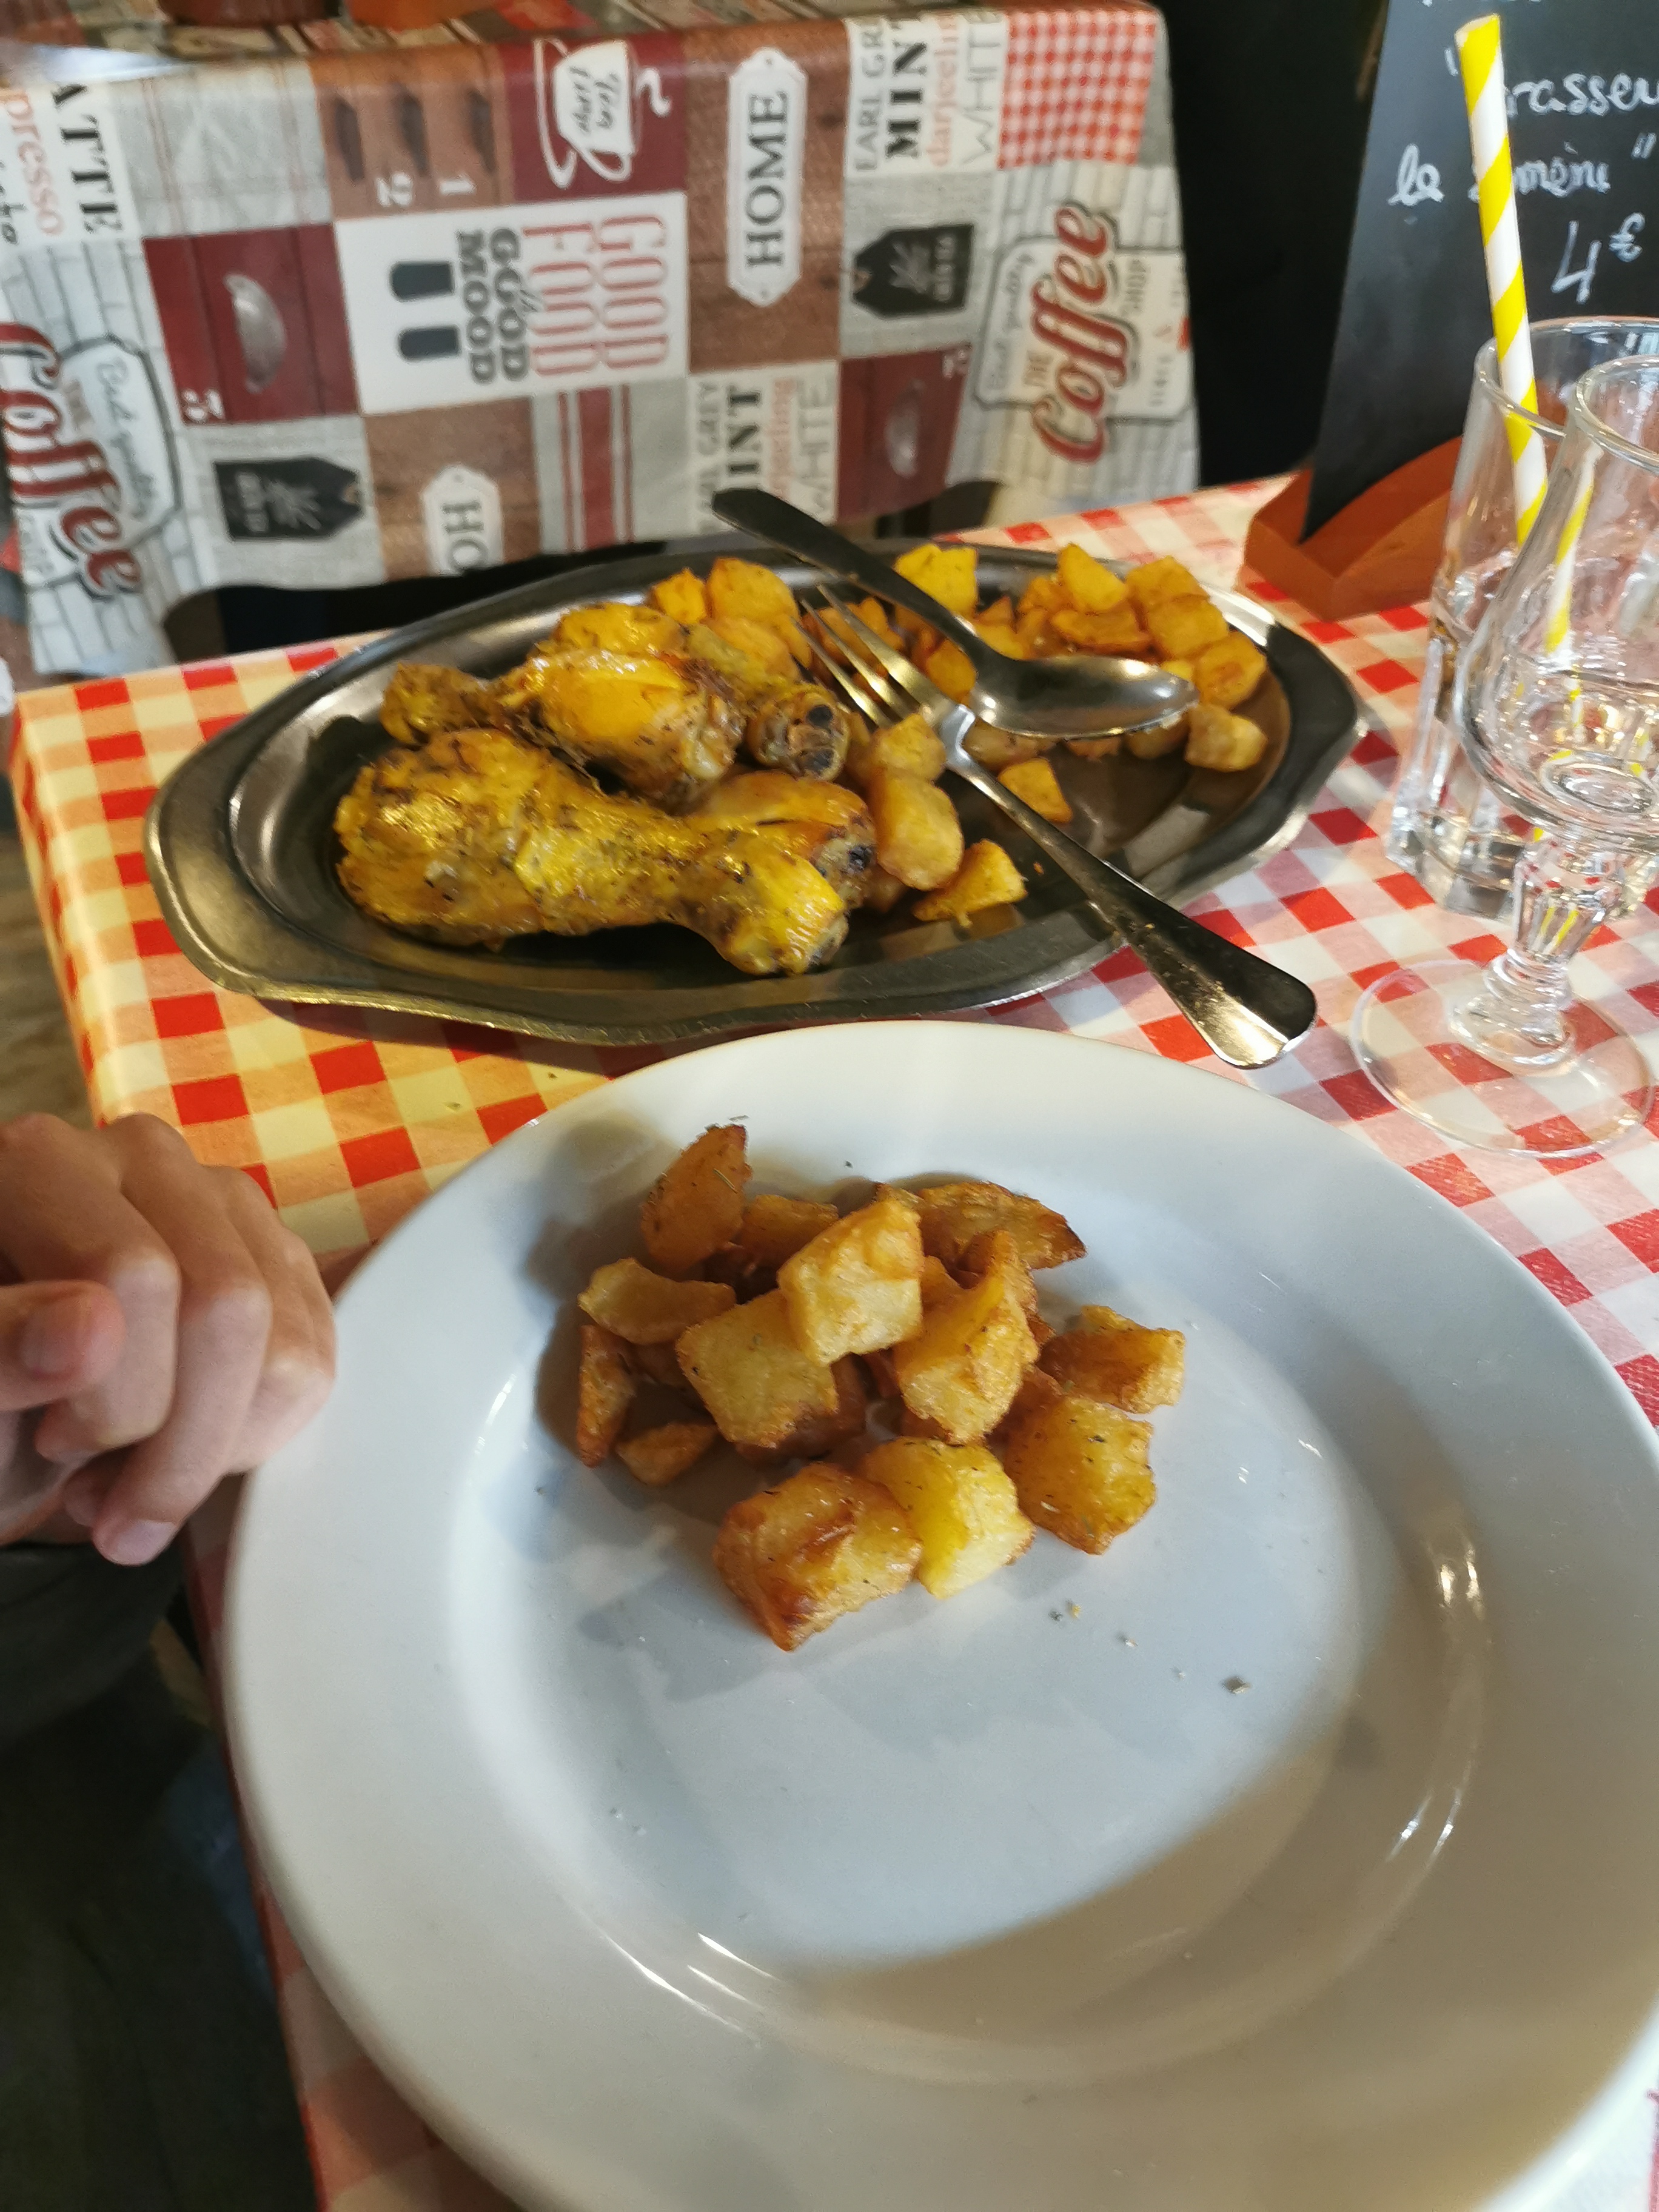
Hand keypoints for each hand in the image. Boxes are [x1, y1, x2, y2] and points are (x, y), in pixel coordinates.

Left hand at [0, 1114, 333, 1562]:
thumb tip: (91, 1330)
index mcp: (41, 1165)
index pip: (136, 1275)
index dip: (113, 1394)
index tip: (56, 1446)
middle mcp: (142, 1160)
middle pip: (228, 1303)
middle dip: (178, 1441)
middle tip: (103, 1506)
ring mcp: (222, 1203)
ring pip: (286, 1340)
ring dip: (215, 1454)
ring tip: (129, 1487)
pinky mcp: (274, 1258)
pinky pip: (315, 1360)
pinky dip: (255, 1441)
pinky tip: (179, 1459)